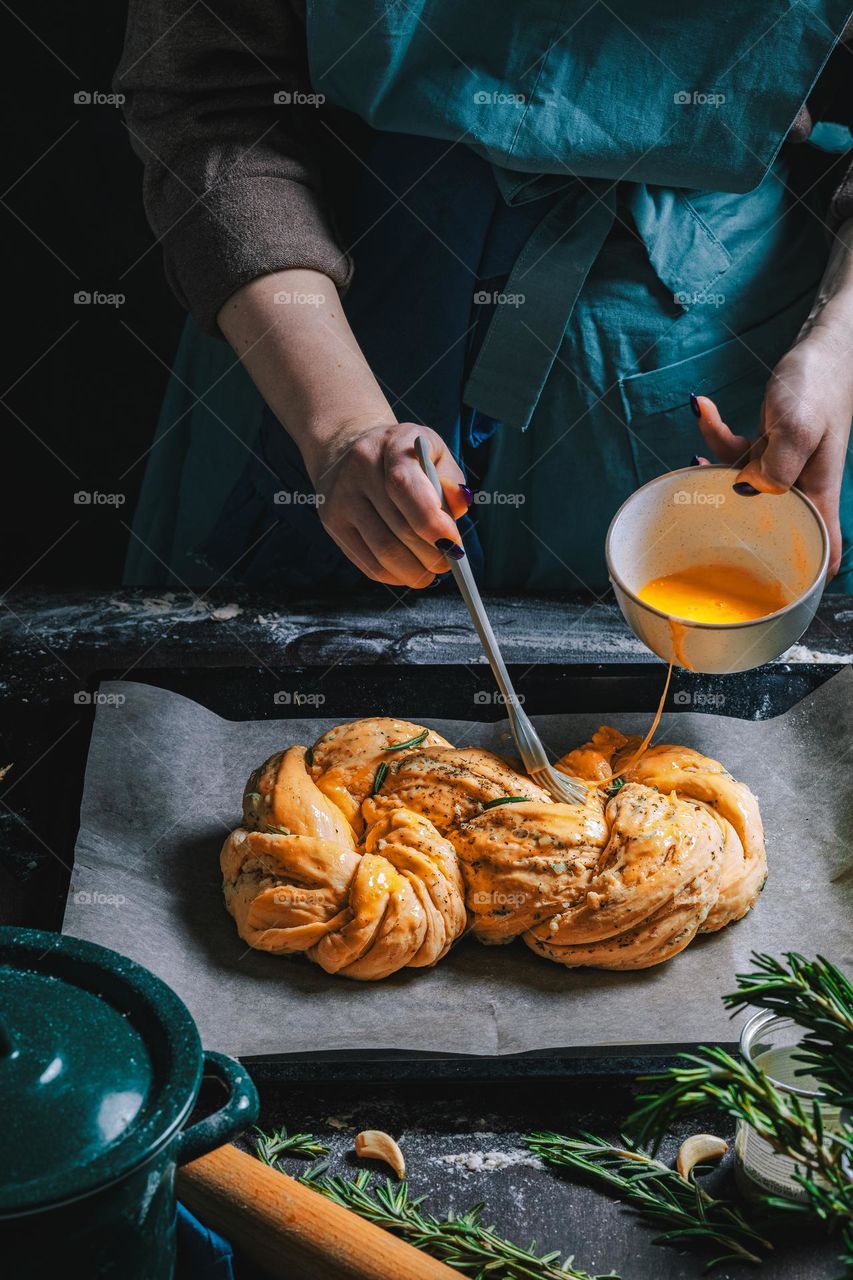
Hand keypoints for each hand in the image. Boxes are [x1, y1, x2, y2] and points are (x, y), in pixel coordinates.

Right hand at [305, 421, 470, 587]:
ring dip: (415, 571)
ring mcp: (341, 498)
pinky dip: (394, 575)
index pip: (405, 487)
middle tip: (449, 561)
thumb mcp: (433, 453)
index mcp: (390, 444)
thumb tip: (460, 506)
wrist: (347, 450)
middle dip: (432, 554)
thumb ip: (451, 480)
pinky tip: (408, 572)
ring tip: (431, 571)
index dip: (433, 523)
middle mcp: (360, 469)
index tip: (454, 544)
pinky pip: (367, 563)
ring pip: (383, 551)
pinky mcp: (332, 523)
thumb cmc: (403, 457)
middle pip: (399, 527)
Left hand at [696, 332, 852, 577]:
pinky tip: (703, 406)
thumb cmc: (820, 383)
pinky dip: (715, 434)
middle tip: (700, 509)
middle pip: (766, 523)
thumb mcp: (799, 425)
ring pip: (740, 486)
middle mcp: (800, 486)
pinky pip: (735, 452)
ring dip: (713, 463)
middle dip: (729, 518)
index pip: (822, 549)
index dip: (806, 578)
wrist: (825, 344)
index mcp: (816, 492)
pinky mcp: (768, 446)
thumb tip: (748, 492)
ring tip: (700, 438)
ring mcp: (782, 467)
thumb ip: (776, 465)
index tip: (776, 595)